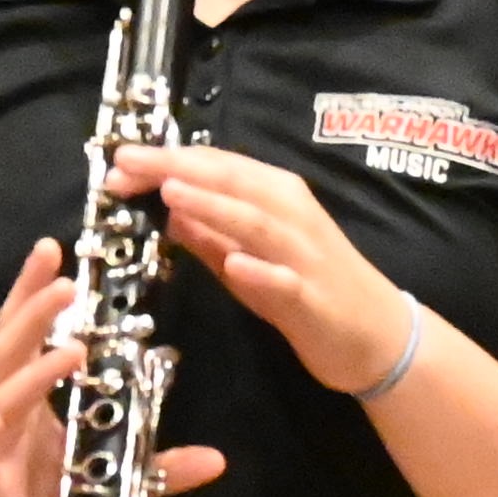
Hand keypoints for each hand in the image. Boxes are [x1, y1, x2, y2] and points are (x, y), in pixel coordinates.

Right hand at [0, 239, 226, 496]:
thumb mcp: (111, 482)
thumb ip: (158, 467)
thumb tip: (218, 459)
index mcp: (32, 398)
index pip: (32, 332)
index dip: (38, 291)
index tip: (54, 248)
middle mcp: (6, 409)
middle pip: (11, 345)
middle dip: (33, 309)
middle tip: (63, 276)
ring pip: (3, 391)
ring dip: (32, 364)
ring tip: (67, 343)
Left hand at [123, 144, 418, 395]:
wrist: (377, 335)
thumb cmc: (310, 291)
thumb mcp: (251, 258)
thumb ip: (211, 236)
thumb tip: (167, 211)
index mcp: (277, 198)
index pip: (218, 168)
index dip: (168, 161)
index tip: (120, 162)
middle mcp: (292, 217)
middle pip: (234, 184)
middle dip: (179, 169)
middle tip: (127, 163)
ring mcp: (304, 257)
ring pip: (258, 223)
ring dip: (215, 206)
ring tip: (172, 193)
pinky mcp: (314, 299)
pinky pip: (286, 282)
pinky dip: (260, 271)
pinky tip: (234, 265)